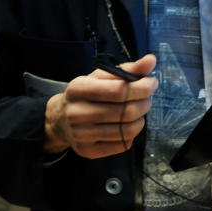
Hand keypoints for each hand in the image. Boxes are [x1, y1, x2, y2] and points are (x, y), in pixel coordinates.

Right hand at [44, 54, 158, 158]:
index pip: (119, 90)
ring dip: (140, 120)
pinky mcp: (87, 150)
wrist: (59, 119)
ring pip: (127, 130)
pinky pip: (122, 145)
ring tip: (138, 113)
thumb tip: (151, 60)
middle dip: (144, 103)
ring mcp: (81, 134)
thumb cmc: (85, 95)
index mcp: (78, 89)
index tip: (152, 83)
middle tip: (146, 99)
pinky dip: (131, 135)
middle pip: (125, 111)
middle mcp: (76, 112)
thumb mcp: (100, 77)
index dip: (142, 87)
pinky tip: (127, 126)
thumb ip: (127, 69)